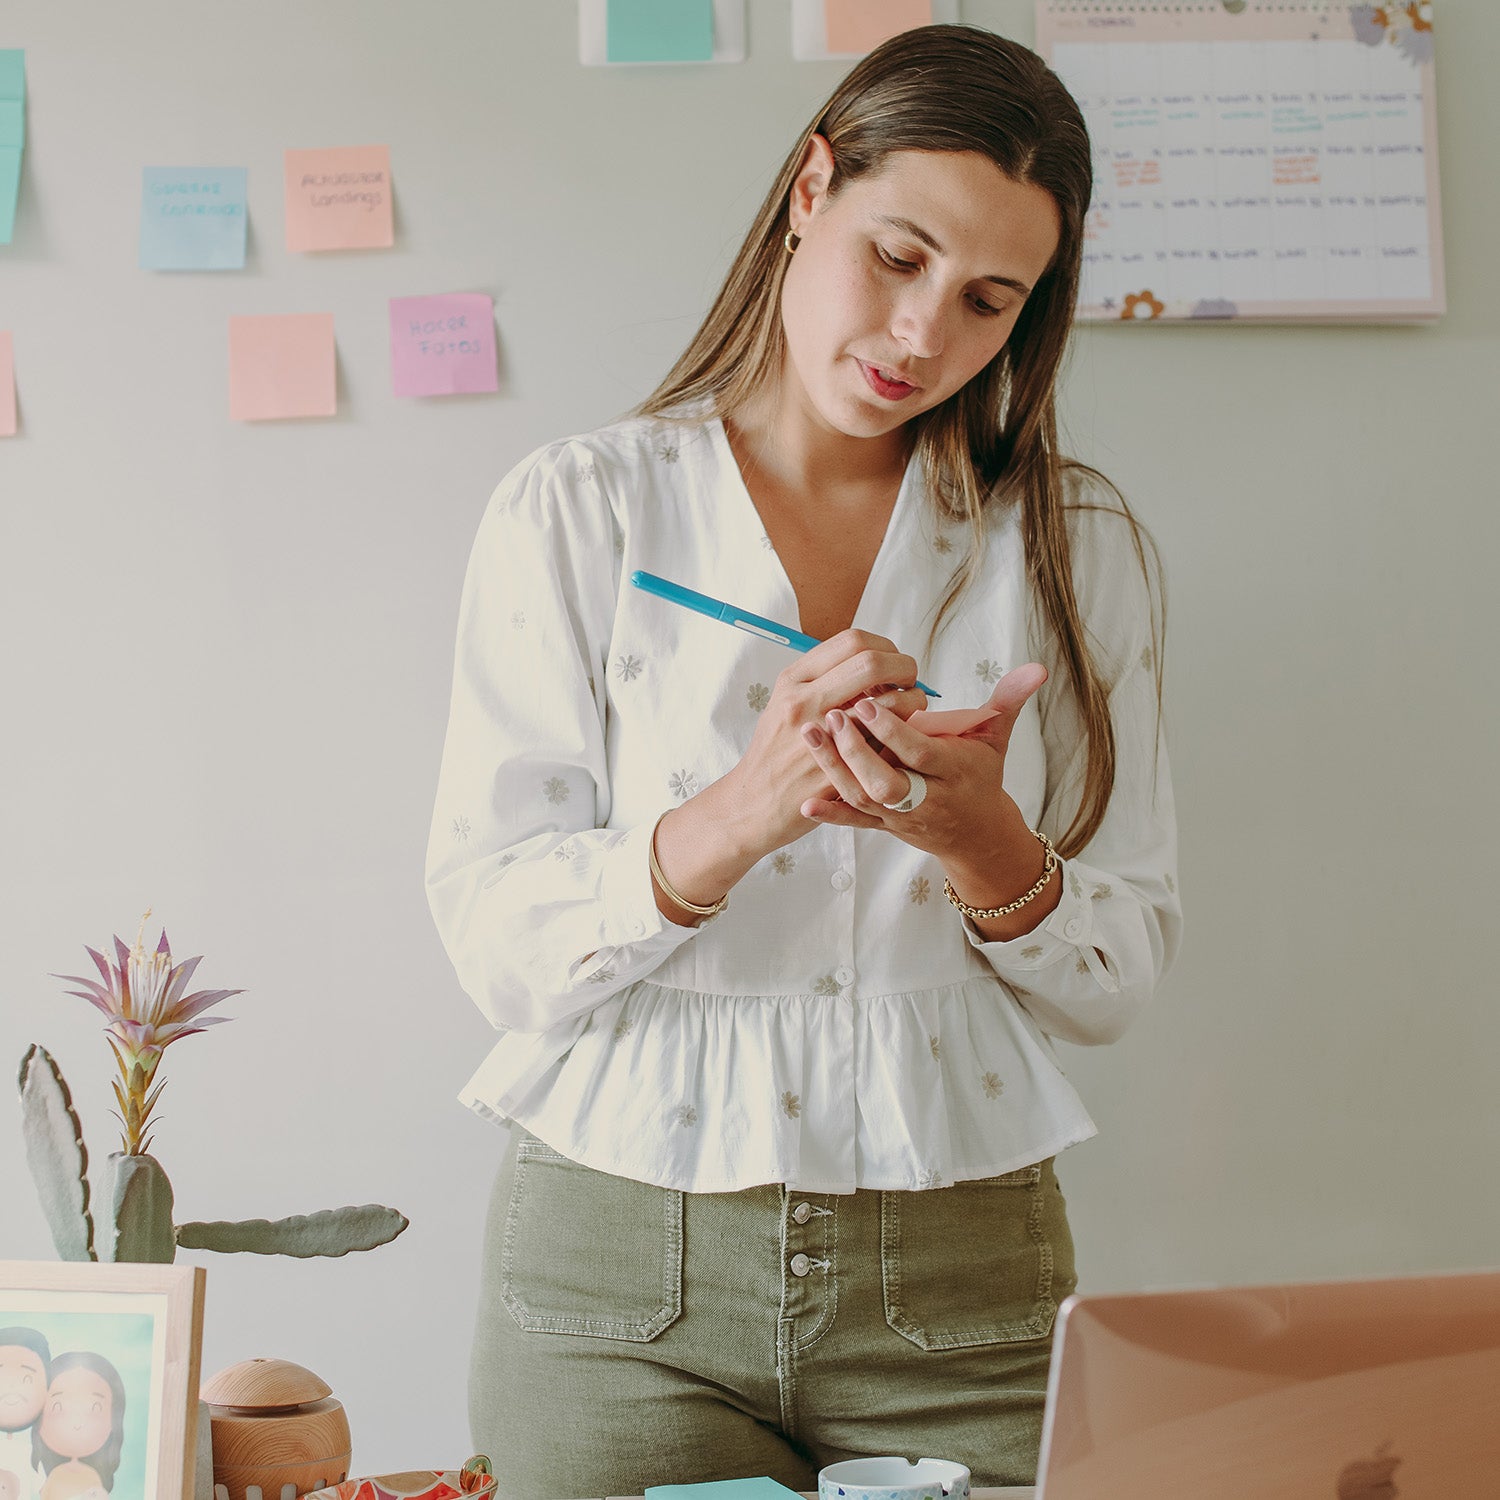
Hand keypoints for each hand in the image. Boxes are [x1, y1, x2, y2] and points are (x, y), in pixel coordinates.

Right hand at [712, 628, 928, 859]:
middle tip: (909, 678)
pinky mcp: (839, 768)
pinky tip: (902, 733)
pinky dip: (903, 732)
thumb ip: (821, 680)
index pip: (852, 642)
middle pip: (871, 663)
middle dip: (903, 667)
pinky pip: (885, 742)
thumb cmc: (775, 751)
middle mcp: (804, 702)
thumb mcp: (784, 703)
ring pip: (886, 704)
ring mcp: (821, 736)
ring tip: (912, 704)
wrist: (756, 801)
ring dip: (911, 700)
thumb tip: (870, 659)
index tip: (892, 658)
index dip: (884, 647)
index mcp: (793, 680)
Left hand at [798, 663, 1048, 867]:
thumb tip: (1036, 667)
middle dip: (858, 751)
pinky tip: (806, 803)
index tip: (868, 700)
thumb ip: (1008, 702)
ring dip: (835, 769)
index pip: (921, 752)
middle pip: (888, 781)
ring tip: (810, 733)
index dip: (894, 730)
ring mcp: (903, 816)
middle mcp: (928, 797)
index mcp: (955, 771)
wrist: (976, 835)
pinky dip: (832, 815)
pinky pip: (857, 824)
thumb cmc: (981, 778)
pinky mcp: (885, 827)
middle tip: (833, 714)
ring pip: (866, 799)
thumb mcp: (995, 740)